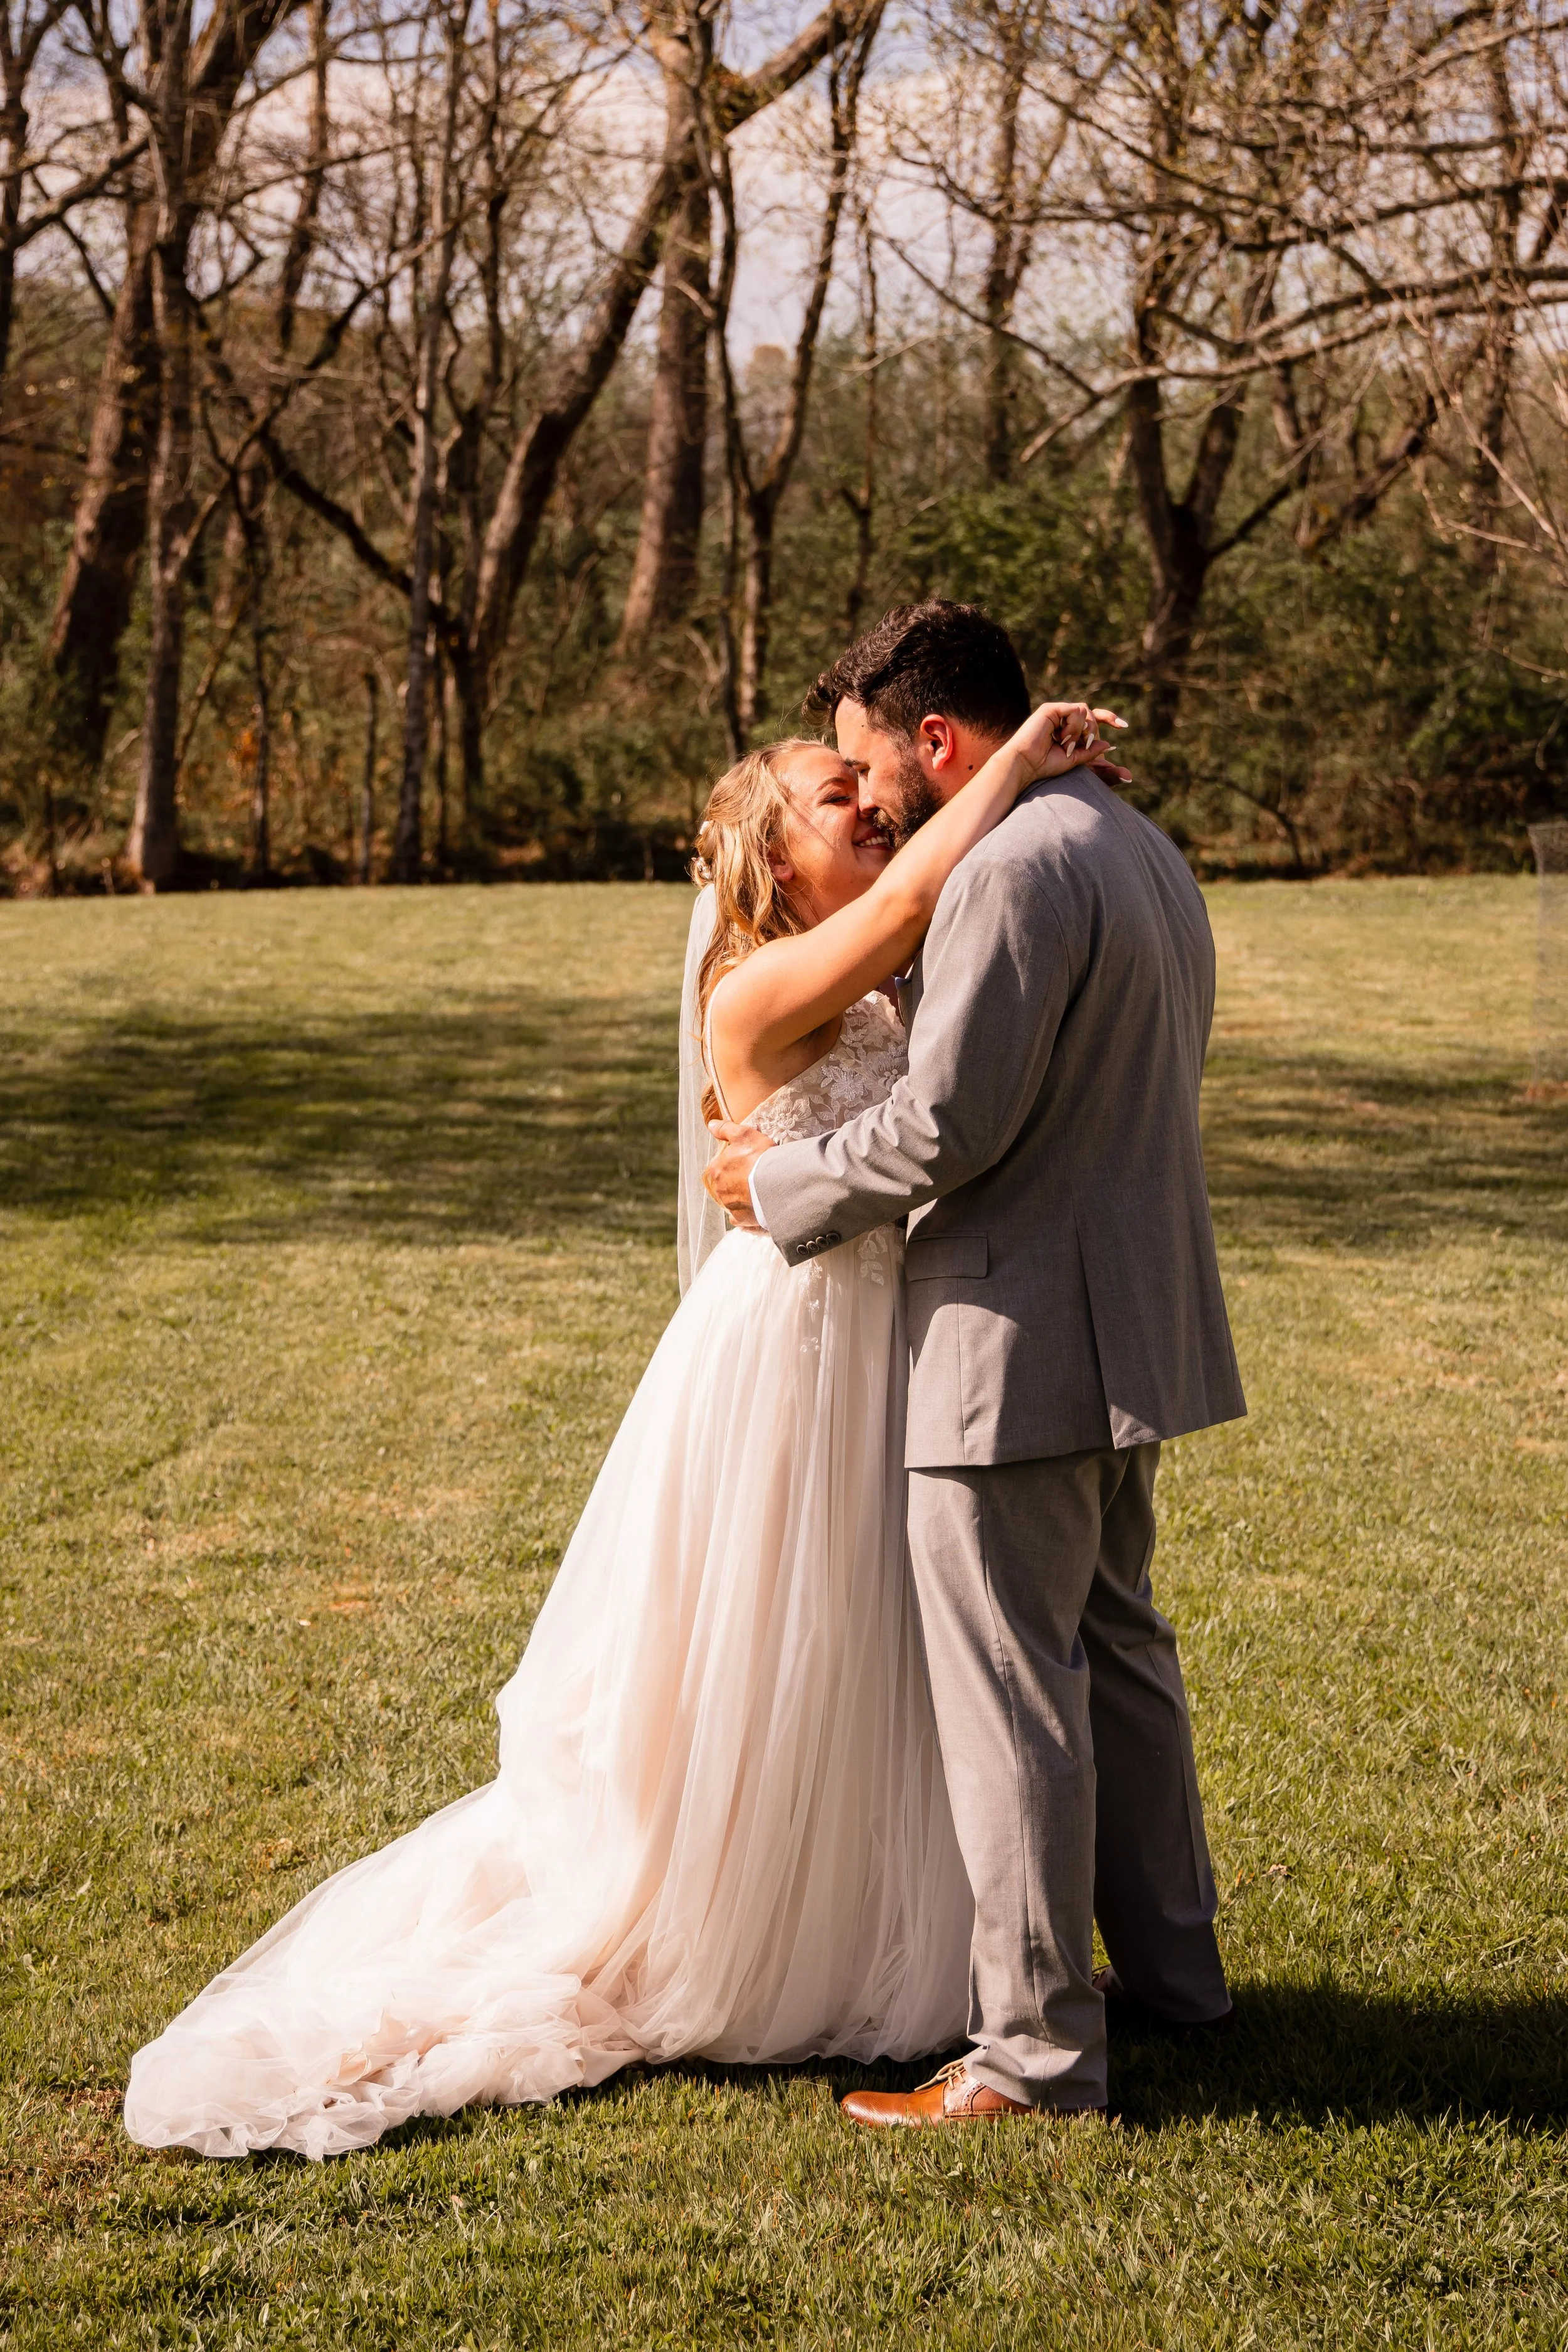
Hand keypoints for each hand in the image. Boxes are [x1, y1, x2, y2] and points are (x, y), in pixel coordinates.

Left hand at [704, 1121, 775, 1228]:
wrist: (776, 1183)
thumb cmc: (760, 1157)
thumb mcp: (744, 1134)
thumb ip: (725, 1129)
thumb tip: (710, 1124)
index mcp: (716, 1170)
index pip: (720, 1166)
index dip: (734, 1163)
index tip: (747, 1162)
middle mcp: (719, 1189)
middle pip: (725, 1184)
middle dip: (736, 1181)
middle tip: (754, 1176)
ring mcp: (729, 1205)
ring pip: (731, 1200)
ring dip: (741, 1196)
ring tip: (758, 1191)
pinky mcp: (741, 1219)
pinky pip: (739, 1218)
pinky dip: (744, 1214)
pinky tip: (754, 1208)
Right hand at [1009, 702, 1129, 787]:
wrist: (1025, 766)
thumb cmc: (1044, 766)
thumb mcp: (1074, 760)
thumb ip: (1091, 753)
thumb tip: (1108, 744)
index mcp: (1068, 728)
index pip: (1093, 717)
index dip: (1109, 718)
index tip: (1123, 726)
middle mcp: (1062, 717)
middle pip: (1091, 714)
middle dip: (1093, 731)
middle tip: (1085, 746)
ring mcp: (1056, 712)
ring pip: (1085, 710)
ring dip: (1082, 730)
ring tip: (1067, 745)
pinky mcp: (1050, 709)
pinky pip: (1075, 710)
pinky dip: (1074, 726)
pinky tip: (1062, 738)